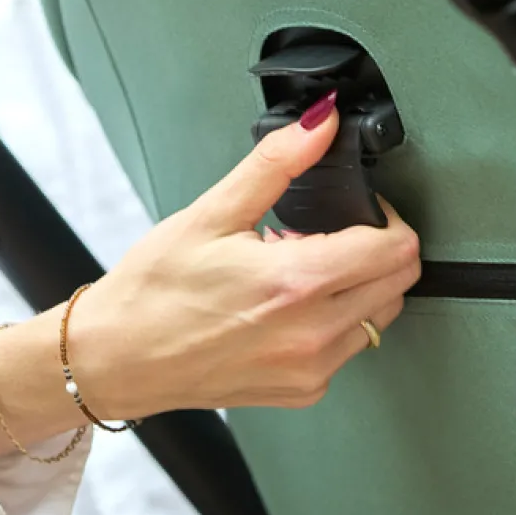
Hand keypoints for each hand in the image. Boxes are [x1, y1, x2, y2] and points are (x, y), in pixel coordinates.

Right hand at [0, 102, 419, 462]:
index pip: (395, 248)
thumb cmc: (153, 290)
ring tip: (305, 268)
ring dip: (362, 287)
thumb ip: (278, 162)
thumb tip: (321, 123)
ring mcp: (311, 370)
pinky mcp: (302, 391)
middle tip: (331, 234)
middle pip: (400, 283)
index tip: (362, 208)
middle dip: (379, 249)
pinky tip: (292, 305)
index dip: (388, 217)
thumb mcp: (212, 212)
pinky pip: (351, 349)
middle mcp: (313, 334)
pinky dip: (340, 321)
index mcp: (296, 283)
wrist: (115, 358)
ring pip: (382, 318)